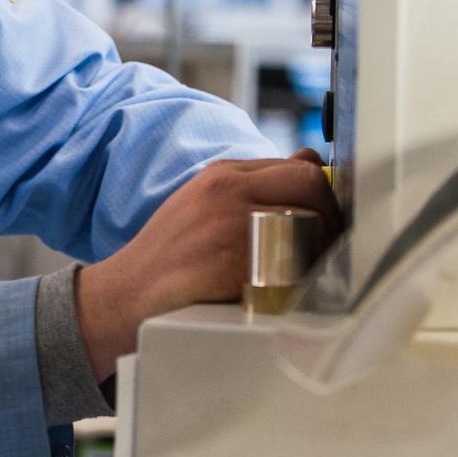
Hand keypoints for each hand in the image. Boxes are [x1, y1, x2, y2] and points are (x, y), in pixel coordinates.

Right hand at [75, 148, 338, 381]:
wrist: (124, 295)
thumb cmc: (169, 255)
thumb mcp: (205, 203)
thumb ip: (253, 185)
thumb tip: (309, 161)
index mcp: (223, 173)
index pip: (300, 166)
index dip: (324, 196)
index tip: (328, 220)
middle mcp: (228, 190)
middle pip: (311, 184)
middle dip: (333, 216)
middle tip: (331, 247)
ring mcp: (232, 224)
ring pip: (309, 222)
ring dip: (321, 249)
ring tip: (313, 271)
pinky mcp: (235, 262)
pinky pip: (292, 263)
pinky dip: (302, 278)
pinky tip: (293, 291)